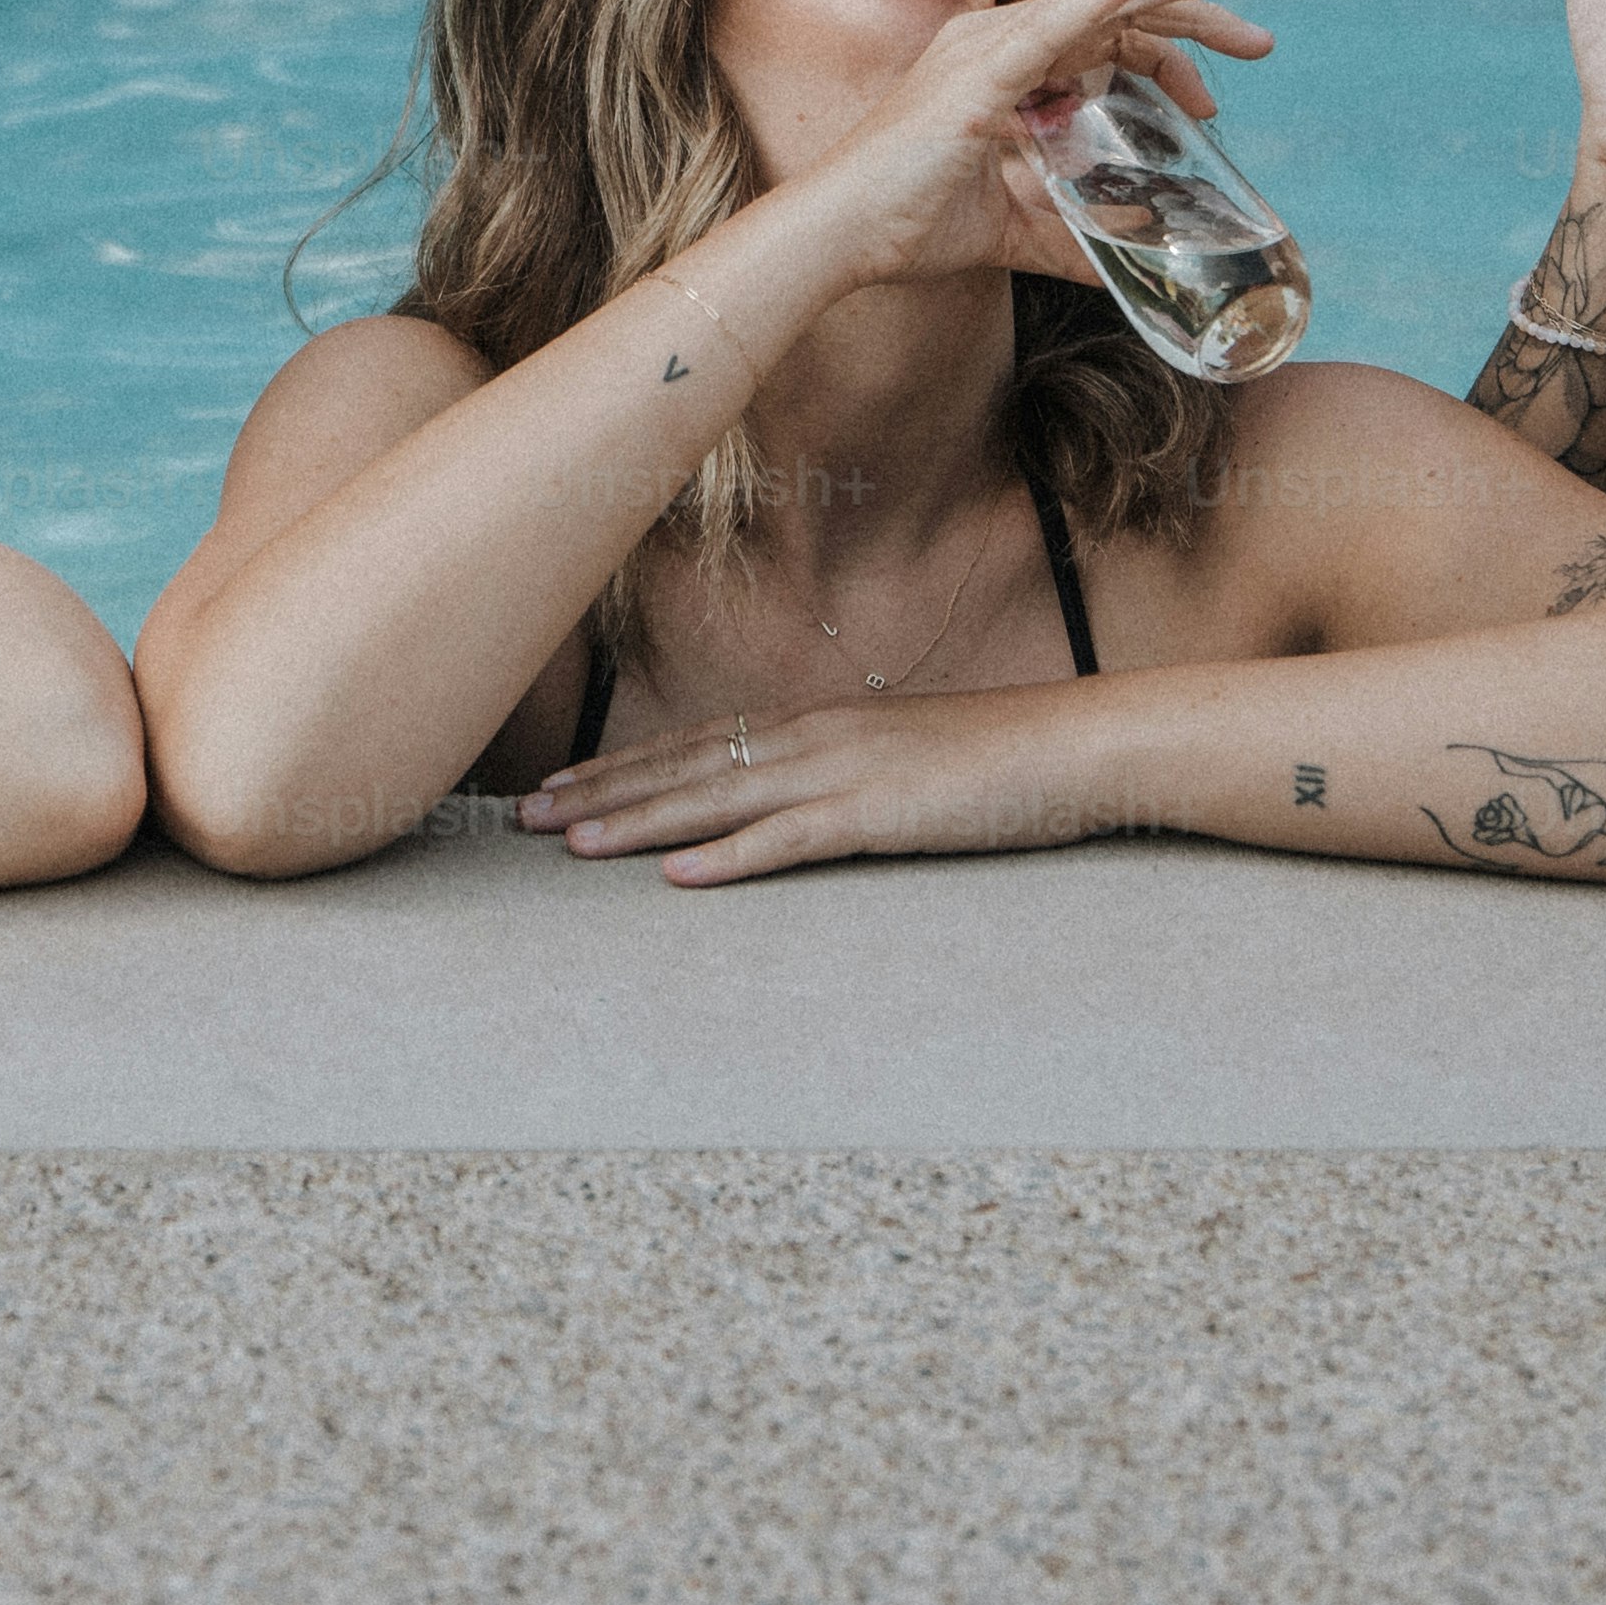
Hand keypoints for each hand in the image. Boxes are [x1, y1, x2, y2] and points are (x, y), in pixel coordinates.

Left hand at [517, 679, 1124, 885]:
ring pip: (719, 800)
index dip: (622, 768)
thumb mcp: (901, 759)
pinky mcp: (882, 815)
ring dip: (641, 824)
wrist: (1079, 747)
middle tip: (526, 817)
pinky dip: (732, 859)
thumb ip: (840, 776)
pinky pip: (793, 840)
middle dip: (602, 794)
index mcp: (817, 726)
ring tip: (572, 845)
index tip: (558, 786)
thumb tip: (787, 801)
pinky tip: (681, 878)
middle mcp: (815, 739)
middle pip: (686, 769)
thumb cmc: (997, 760)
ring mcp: (846, 774)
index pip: (696, 746)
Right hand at [778, 0, 1266, 293]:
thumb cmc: (910, 223)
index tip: (1211, 99)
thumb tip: (1131, 262)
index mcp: (1004, 70)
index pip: (1101, 43)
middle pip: (1113, 15)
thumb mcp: (1014, 231)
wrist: (843, 236)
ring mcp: (985, 50)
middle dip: (1191, 17)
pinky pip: (1050, 25)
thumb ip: (1072, 240)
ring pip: (1096, 3)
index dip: (1164, 57)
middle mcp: (996, 44)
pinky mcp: (977, 73)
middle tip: (1259, 41)